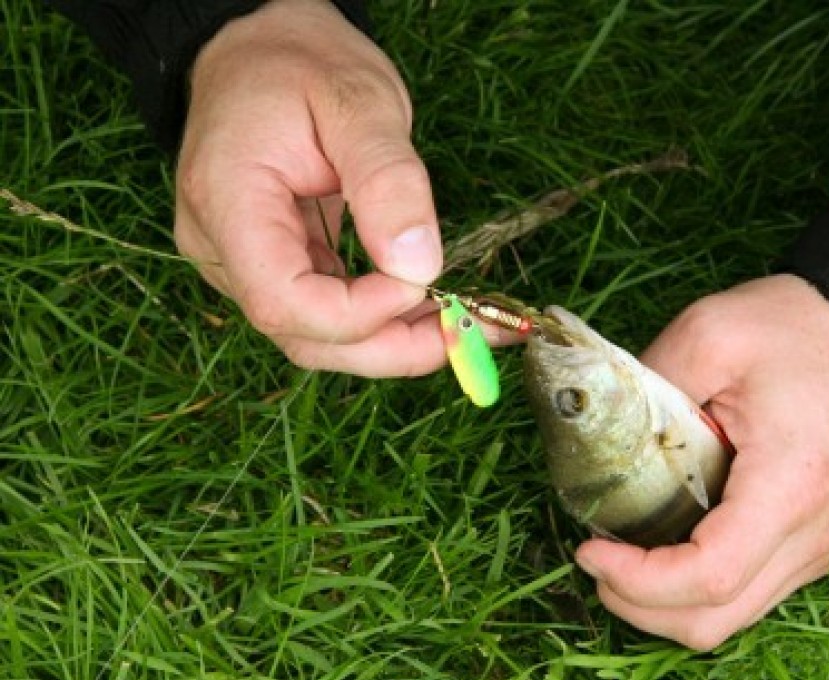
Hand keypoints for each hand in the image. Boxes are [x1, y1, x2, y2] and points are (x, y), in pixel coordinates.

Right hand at [175, 0, 444, 375]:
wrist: (260, 47)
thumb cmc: (300, 64)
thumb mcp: (357, 101)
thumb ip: (387, 181)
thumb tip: (420, 267)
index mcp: (226, 202)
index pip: (283, 300)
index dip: (359, 314)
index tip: (424, 285)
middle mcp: (222, 249)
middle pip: (304, 337)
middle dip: (392, 347)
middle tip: (470, 333)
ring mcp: (243, 264)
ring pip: (319, 337)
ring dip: (396, 342)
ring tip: (466, 324)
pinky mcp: (275, 266)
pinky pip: (328, 313)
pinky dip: (384, 320)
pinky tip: (436, 309)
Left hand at [574, 275, 828, 648]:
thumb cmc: (804, 331)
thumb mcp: (711, 334)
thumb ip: (648, 385)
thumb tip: (598, 435)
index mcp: (789, 487)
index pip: (708, 577)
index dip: (637, 581)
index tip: (591, 550)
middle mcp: (811, 536)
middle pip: (712, 621)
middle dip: (639, 607)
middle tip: (596, 560)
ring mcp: (816, 549)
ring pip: (729, 621)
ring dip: (664, 606)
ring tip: (622, 560)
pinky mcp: (813, 547)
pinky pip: (747, 597)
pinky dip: (695, 592)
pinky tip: (665, 550)